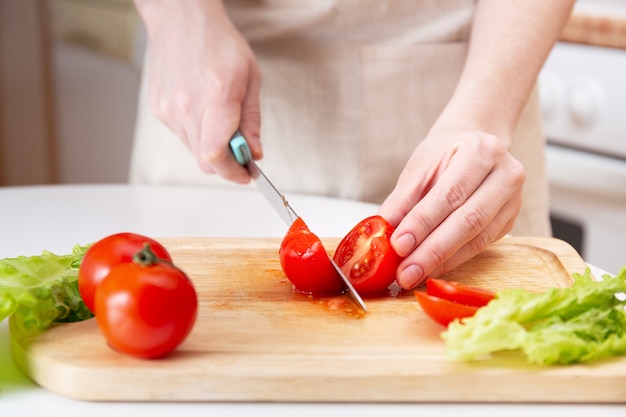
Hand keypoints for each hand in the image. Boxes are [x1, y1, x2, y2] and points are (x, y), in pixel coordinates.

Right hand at [137, 0, 261, 182]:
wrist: (181, 20)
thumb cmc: (219, 43)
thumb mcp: (251, 78)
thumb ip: (252, 120)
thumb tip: (255, 153)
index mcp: (215, 96)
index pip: (217, 154)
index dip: (233, 172)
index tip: (246, 175)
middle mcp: (186, 106)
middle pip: (205, 160)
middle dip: (226, 164)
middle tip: (241, 154)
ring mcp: (168, 109)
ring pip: (193, 150)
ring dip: (211, 147)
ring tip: (220, 119)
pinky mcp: (158, 109)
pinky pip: (181, 135)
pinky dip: (196, 133)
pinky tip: (202, 109)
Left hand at [377, 127, 524, 289]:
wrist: (473, 145)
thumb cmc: (444, 154)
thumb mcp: (419, 167)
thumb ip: (402, 200)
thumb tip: (381, 231)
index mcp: (481, 151)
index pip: (450, 194)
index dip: (423, 223)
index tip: (398, 245)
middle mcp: (505, 174)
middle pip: (468, 220)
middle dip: (432, 251)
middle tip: (405, 272)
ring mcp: (513, 199)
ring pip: (476, 238)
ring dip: (441, 261)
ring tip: (412, 275)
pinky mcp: (509, 220)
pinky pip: (480, 246)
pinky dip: (452, 261)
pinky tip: (431, 270)